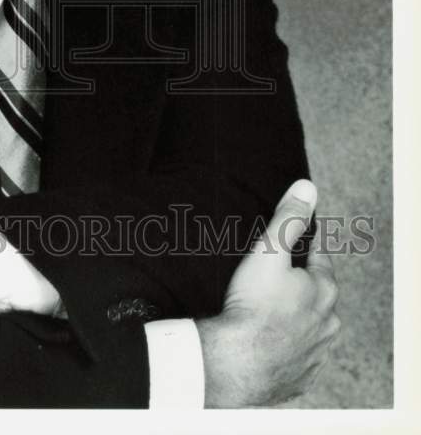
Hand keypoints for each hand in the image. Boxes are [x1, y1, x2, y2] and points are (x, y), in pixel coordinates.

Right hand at [196, 179, 339, 406]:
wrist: (237, 362)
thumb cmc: (254, 305)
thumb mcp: (269, 250)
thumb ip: (288, 218)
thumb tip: (307, 188)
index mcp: (324, 291)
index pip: (321, 260)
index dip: (308, 247)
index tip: (302, 240)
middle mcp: (327, 324)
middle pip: (318, 296)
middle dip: (303, 285)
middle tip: (281, 276)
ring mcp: (314, 353)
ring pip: (311, 328)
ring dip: (297, 318)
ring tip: (273, 309)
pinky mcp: (299, 377)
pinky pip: (298, 357)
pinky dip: (287, 347)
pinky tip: (270, 341)